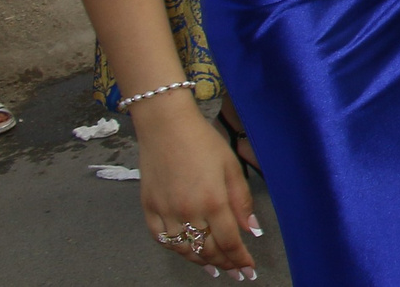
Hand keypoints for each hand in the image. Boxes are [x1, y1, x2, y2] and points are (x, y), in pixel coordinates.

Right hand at [134, 95, 260, 276]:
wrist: (167, 127)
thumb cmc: (204, 142)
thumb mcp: (231, 167)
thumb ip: (241, 201)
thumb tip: (251, 231)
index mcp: (213, 201)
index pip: (229, 241)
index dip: (240, 259)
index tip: (249, 269)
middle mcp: (188, 212)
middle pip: (207, 249)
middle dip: (224, 264)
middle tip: (236, 272)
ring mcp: (165, 212)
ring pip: (183, 249)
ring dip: (201, 261)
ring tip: (215, 267)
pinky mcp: (148, 209)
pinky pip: (161, 239)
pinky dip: (176, 249)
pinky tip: (187, 252)